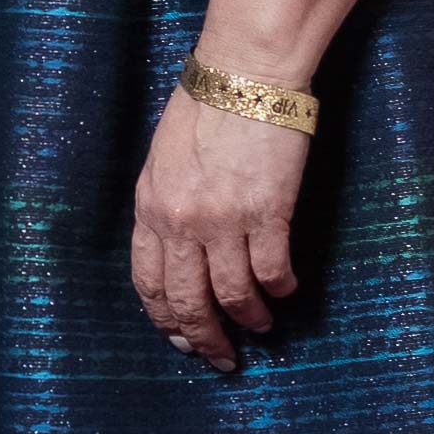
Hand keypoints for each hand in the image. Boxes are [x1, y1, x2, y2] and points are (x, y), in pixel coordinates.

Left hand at [130, 80, 313, 366]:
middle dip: (203, 337)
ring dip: (248, 319)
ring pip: (232, 294)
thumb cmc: (204, 110)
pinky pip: (271, 269)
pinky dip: (279, 288)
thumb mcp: (164, 160)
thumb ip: (166, 206)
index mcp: (150, 207)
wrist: (245, 76)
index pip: (148, 281)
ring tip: (261, 328)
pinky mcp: (267, 212)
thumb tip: (178, 248)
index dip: (165, 318)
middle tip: (221, 357)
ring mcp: (224, 219)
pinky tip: (285, 291)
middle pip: (187, 299)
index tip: (179, 338)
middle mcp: (181, 220)